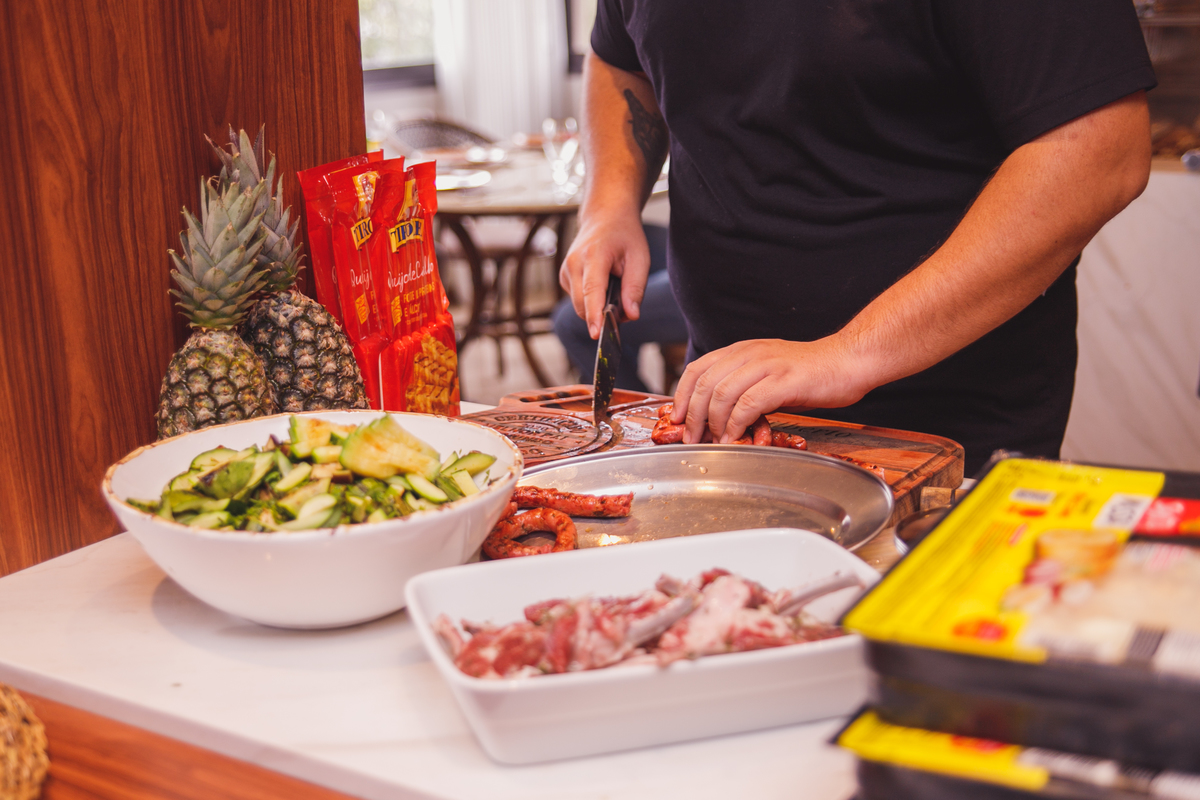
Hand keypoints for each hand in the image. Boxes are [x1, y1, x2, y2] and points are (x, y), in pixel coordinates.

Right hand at [560, 211, 649, 337]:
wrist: (605, 217)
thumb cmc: (624, 235)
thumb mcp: (640, 258)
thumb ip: (636, 288)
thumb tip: (632, 315)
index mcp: (593, 255)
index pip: (592, 290)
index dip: (595, 314)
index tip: (597, 334)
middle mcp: (573, 264)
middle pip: (583, 305)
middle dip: (603, 315)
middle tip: (626, 305)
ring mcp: (565, 271)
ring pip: (580, 306)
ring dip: (598, 308)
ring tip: (615, 286)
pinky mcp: (564, 277)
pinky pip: (578, 301)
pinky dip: (591, 301)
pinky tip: (603, 283)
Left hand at [670, 337, 872, 442]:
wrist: (849, 361)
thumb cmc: (811, 373)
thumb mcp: (768, 374)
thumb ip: (743, 388)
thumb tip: (718, 416)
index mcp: (742, 351)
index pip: (698, 369)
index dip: (682, 396)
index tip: (677, 420)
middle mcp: (750, 354)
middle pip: (705, 384)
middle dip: (694, 416)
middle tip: (692, 438)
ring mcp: (767, 366)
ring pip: (722, 393)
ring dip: (714, 422)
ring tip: (715, 441)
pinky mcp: (784, 381)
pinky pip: (749, 404)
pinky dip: (737, 424)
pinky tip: (736, 437)